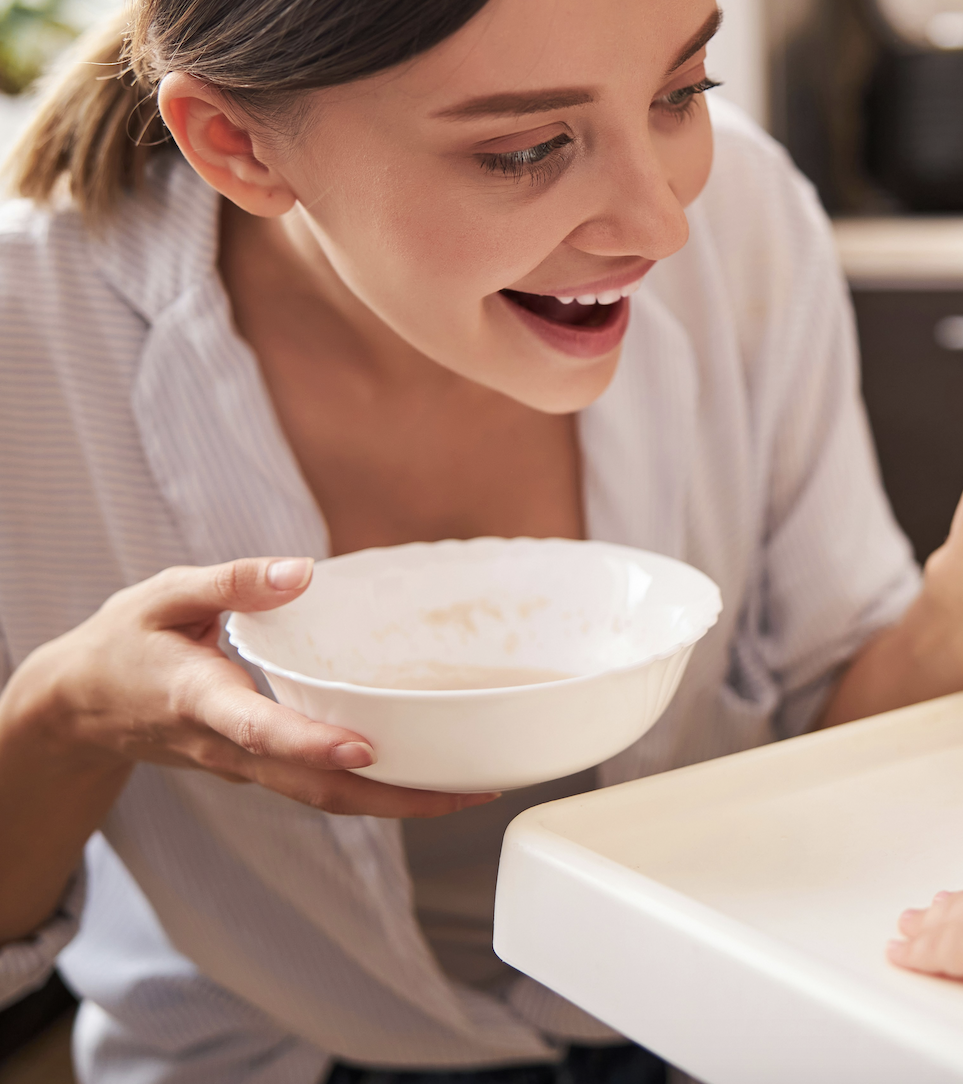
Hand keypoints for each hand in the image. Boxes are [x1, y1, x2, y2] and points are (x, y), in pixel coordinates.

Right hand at [4, 558, 494, 818]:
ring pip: (323, 796)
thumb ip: (231, 582)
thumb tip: (301, 572)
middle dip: (392, 796)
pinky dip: (374, 789)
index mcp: (199, 699)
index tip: (364, 749)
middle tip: (468, 790)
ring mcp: (244, 766)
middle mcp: (227, 746)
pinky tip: (424, 774)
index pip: (259, 729)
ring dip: (396, 802)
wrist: (78, 706)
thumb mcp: (163, 595)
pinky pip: (319, 787)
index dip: (311, 742)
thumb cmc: (126, 642)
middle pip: (313, 787)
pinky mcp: (258, 767)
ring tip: (471, 788)